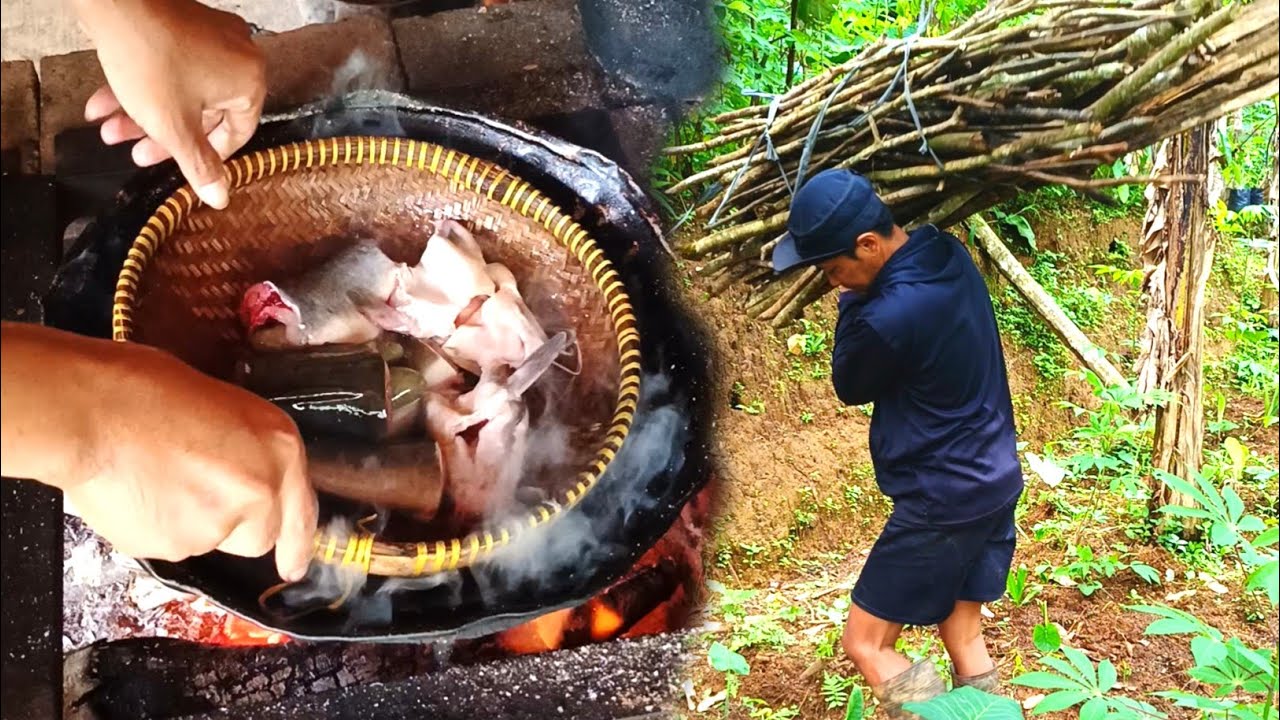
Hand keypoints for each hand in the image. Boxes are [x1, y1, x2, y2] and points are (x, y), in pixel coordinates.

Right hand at [1, 324, 316, 580]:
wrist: (93, 412)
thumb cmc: (145, 391)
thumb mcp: (223, 406)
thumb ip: (248, 451)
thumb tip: (243, 471)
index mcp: (280, 447)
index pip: (302, 510)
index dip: (297, 542)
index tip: (294, 565)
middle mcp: (260, 490)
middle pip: (258, 538)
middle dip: (233, 526)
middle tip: (195, 492)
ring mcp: (219, 524)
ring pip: (210, 541)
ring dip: (190, 522)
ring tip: (157, 478)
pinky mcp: (176, 546)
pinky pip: (170, 546)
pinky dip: (156, 527)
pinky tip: (139, 493)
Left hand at [73, 0, 266, 208]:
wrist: (115, 2)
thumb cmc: (150, 59)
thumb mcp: (174, 126)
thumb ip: (199, 165)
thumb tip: (220, 197)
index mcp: (250, 82)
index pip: (236, 133)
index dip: (204, 156)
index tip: (176, 165)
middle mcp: (239, 56)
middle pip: (203, 112)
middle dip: (161, 134)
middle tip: (135, 150)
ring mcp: (212, 36)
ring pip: (181, 90)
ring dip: (144, 113)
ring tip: (111, 128)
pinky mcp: (184, 25)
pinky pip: (170, 65)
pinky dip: (143, 85)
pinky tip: (106, 101)